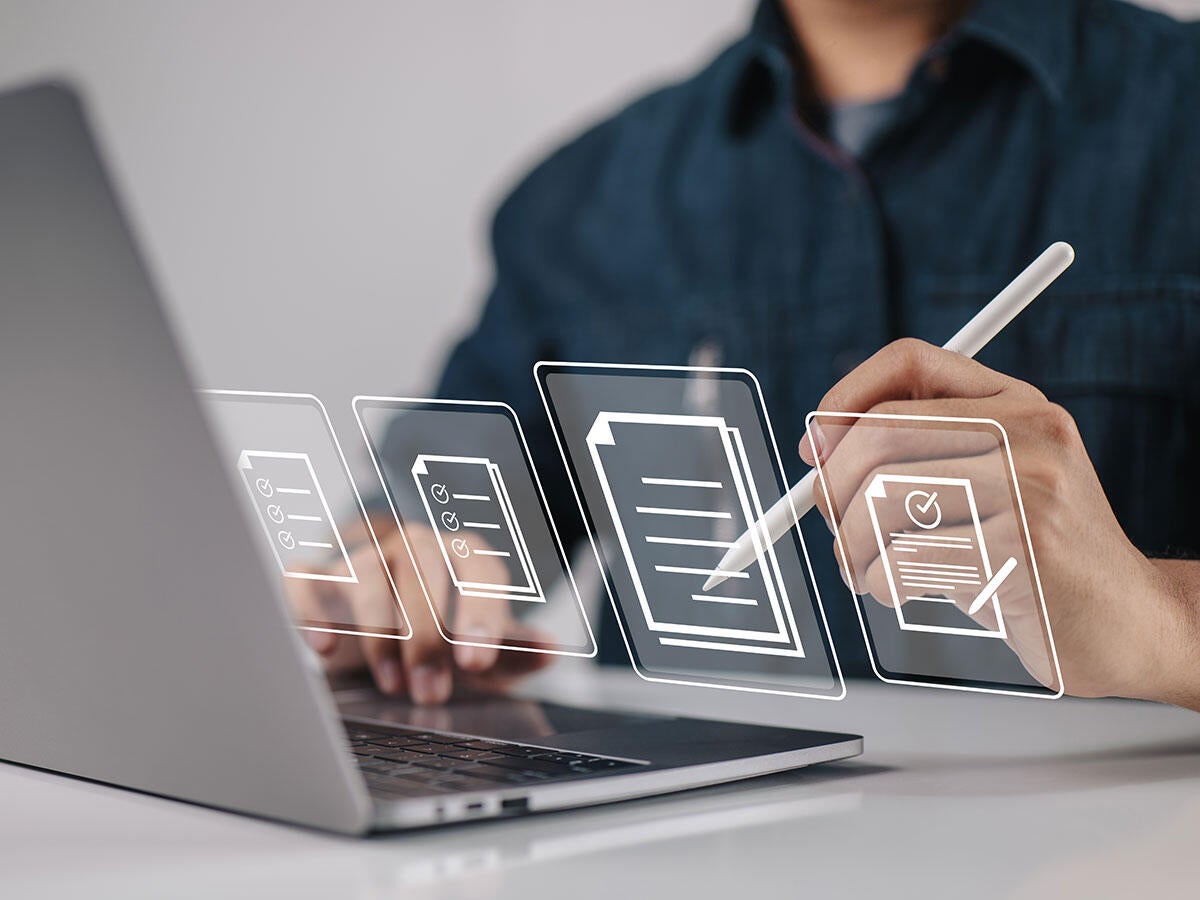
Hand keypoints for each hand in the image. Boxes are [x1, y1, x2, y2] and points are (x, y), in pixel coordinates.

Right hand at [287, 520, 551, 704]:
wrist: (383, 623)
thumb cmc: (442, 633)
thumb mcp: (480, 647)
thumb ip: (512, 650)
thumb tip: (549, 651)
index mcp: (462, 556)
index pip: (480, 568)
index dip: (481, 612)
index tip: (477, 661)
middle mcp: (414, 546)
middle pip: (423, 570)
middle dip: (428, 636)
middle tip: (432, 692)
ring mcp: (364, 557)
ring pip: (368, 573)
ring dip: (379, 631)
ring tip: (393, 684)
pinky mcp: (318, 577)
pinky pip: (305, 579)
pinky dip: (310, 610)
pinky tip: (324, 648)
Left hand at [799, 339, 1196, 704]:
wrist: (1129, 624)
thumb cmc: (1037, 557)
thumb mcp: (992, 482)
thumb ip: (921, 453)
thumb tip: (819, 452)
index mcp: (1014, 402)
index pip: (910, 361)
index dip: (845, 398)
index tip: (816, 449)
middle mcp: (1028, 430)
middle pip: (881, 432)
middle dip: (833, 488)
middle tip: (832, 528)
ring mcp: (1031, 486)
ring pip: (882, 497)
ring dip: (851, 547)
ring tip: (865, 570)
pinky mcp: (1024, 549)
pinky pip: (906, 557)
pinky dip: (881, 583)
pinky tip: (899, 591)